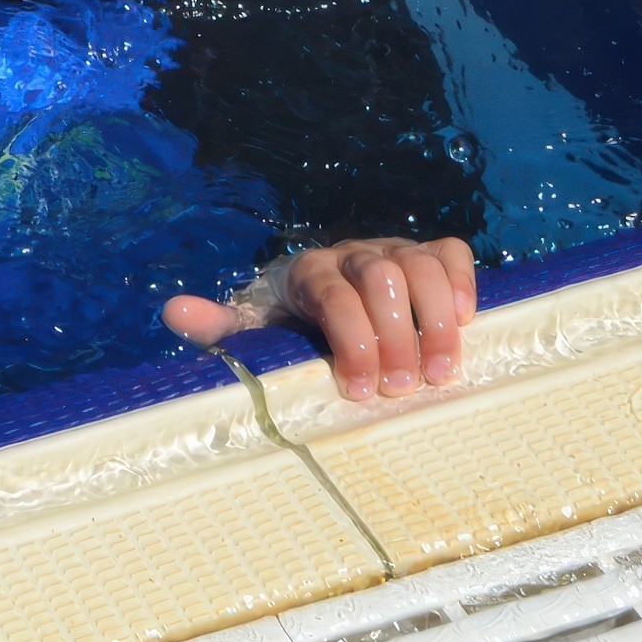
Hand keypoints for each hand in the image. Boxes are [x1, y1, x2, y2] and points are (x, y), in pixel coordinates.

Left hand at [162, 235, 478, 401]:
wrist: (322, 303)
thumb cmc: (292, 330)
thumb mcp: (255, 332)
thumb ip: (220, 329)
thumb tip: (173, 314)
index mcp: (308, 273)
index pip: (333, 296)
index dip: (351, 341)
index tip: (360, 390)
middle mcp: (352, 255)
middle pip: (382, 278)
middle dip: (395, 337)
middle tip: (402, 389)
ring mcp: (394, 251)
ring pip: (421, 266)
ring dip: (436, 321)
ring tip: (440, 373)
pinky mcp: (428, 256)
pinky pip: (452, 252)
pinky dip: (462, 283)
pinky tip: (468, 322)